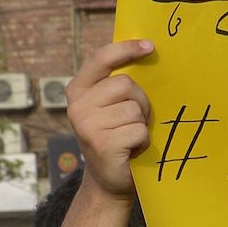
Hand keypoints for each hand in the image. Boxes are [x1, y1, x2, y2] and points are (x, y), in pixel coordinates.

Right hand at [67, 39, 154, 199]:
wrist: (110, 181)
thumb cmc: (118, 138)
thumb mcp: (111, 107)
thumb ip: (117, 85)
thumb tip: (145, 51)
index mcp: (78, 89)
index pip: (101, 58)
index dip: (126, 49)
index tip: (149, 46)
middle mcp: (78, 105)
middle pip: (126, 84)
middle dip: (141, 102)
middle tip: (137, 121)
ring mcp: (87, 124)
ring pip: (135, 109)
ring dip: (141, 124)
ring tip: (131, 137)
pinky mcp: (102, 143)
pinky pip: (139, 130)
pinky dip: (143, 141)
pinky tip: (132, 150)